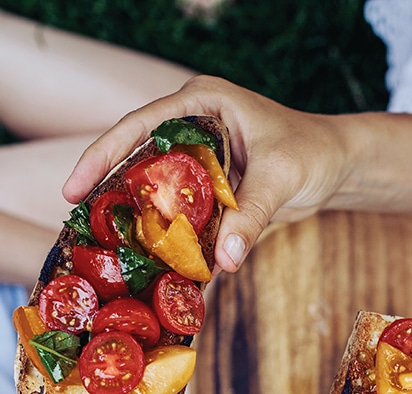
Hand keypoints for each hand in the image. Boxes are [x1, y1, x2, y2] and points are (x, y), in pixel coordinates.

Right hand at [62, 76, 349, 271]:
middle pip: (136, 160)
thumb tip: (223, 260)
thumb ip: (250, 217)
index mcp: (200, 104)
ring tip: (107, 256)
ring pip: (155, 192)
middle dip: (108, 195)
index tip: (73, 189)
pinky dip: (171, 241)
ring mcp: (197, 161)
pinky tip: (155, 271)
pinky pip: (181, 217)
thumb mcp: (279, 179)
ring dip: (137, 224)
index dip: (101, 156)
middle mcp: (191, 127)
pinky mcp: (208, 191)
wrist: (339, 167)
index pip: (138, 126)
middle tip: (79, 230)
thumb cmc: (313, 152)